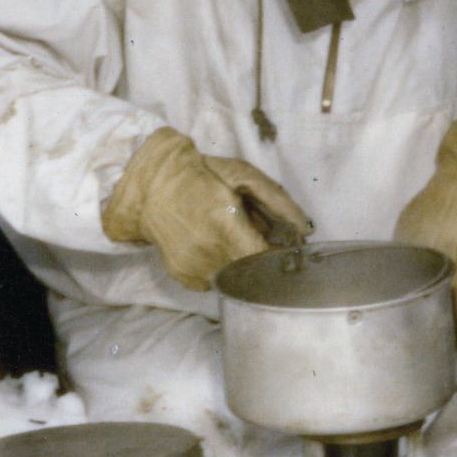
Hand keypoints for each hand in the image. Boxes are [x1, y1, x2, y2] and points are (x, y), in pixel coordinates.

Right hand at [103, 128, 313, 289]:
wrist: (150, 186)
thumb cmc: (202, 175)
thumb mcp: (243, 175)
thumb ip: (278, 202)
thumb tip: (307, 231)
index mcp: (226, 226)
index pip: (267, 260)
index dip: (281, 258)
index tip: (286, 249)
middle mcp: (209, 253)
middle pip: (255, 273)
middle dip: (263, 260)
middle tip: (258, 239)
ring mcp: (195, 269)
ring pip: (237, 280)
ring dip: (242, 265)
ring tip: (230, 239)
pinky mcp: (185, 277)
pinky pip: (216, 281)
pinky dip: (222, 268)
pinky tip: (212, 246)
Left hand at [394, 118, 456, 342]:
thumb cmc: (444, 192)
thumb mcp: (412, 220)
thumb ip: (409, 249)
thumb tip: (404, 273)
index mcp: (420, 251)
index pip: (415, 296)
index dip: (418, 317)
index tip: (418, 329)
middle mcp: (446, 260)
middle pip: (444, 307)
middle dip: (446, 330)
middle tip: (445, 343)